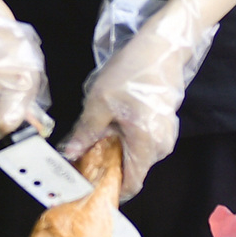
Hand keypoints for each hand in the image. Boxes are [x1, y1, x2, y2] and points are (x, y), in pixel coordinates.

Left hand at [60, 0, 215, 197]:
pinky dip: (126, 139)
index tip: (88, 184)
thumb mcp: (100, 102)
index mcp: (147, 145)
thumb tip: (69, 154)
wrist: (161, 47)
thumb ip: (86, 132)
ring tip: (94, 134)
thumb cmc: (131, 72)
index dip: (110, 189)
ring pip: (137, 155)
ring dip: (115, 150)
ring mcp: (166, 136)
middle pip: (133, 169)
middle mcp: (161, 146)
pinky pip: (143, 142)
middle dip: (107, 166)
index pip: (132, 185)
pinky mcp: (165, 125)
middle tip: (82, 156)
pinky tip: (111, 124)